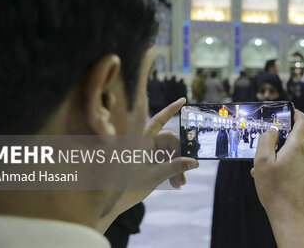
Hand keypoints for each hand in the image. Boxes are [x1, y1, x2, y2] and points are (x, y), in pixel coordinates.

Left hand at [97, 98, 198, 231]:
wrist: (109, 204)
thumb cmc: (126, 187)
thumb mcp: (154, 177)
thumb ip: (175, 167)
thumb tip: (195, 162)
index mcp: (140, 141)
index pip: (158, 120)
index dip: (170, 109)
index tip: (183, 100)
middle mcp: (143, 143)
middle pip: (169, 141)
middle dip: (180, 156)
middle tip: (185, 174)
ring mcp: (145, 152)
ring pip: (168, 153)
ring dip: (176, 166)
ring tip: (179, 183)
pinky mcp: (146, 161)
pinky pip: (163, 160)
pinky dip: (170, 170)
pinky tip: (175, 183)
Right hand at [251, 110, 303, 247]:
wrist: (293, 218)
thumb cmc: (275, 191)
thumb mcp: (262, 162)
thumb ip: (266, 140)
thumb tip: (273, 131)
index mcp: (299, 146)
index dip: (296, 113)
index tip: (288, 112)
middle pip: (299, 137)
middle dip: (284, 139)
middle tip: (268, 147)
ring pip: (299, 153)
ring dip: (285, 155)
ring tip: (269, 169)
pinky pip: (302, 165)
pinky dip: (291, 166)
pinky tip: (278, 179)